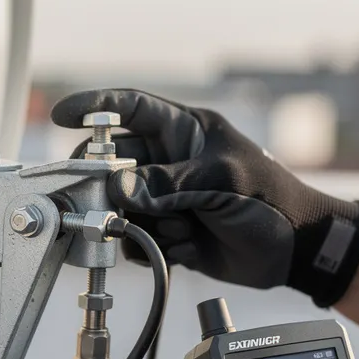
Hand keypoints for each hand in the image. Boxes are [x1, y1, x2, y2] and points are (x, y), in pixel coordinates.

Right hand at [51, 89, 358, 306]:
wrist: (296, 251)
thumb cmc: (273, 201)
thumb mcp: (223, 182)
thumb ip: (169, 184)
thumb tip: (119, 189)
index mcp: (185, 133)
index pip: (130, 108)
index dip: (94, 107)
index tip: (62, 116)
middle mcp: (170, 162)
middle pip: (113, 164)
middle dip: (109, 184)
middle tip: (112, 201)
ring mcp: (167, 198)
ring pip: (121, 206)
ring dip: (140, 223)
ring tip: (178, 229)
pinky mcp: (167, 232)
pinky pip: (135, 239)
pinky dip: (151, 246)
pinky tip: (183, 246)